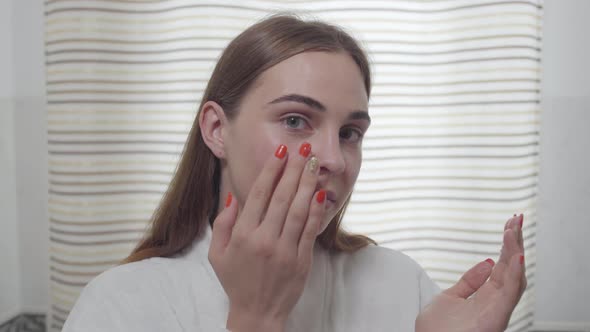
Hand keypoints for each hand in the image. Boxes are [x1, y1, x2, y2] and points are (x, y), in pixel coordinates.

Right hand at [208, 143, 325, 331]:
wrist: (257, 313)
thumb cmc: (236, 281)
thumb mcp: (217, 254)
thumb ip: (222, 224)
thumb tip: (233, 196)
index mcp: (243, 235)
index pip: (260, 194)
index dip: (271, 170)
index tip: (280, 151)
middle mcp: (264, 240)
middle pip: (282, 197)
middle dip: (293, 169)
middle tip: (302, 148)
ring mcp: (285, 251)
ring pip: (298, 210)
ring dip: (306, 184)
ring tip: (312, 164)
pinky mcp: (301, 261)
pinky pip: (309, 230)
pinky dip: (315, 210)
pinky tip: (320, 192)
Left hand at [416, 214, 526, 331]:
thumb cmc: (436, 331)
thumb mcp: (450, 297)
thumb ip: (469, 281)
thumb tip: (487, 262)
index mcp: (486, 297)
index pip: (501, 267)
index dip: (506, 246)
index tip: (510, 225)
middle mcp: (495, 303)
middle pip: (510, 268)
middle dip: (514, 242)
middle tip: (516, 219)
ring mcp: (497, 309)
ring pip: (513, 276)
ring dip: (514, 251)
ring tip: (514, 229)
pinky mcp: (497, 317)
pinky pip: (510, 292)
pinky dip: (515, 273)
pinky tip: (516, 254)